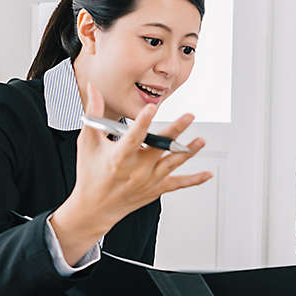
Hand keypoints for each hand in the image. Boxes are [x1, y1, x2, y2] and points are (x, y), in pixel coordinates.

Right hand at [50, 82, 211, 263]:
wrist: (95, 208)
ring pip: (172, 164)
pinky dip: (194, 180)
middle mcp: (136, 171)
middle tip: (188, 117)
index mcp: (118, 158)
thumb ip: (93, 114)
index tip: (151, 108)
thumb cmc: (90, 174)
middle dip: (175, 132)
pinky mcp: (156, 189)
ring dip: (188, 151)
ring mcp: (148, 181)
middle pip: (159, 148)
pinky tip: (207, 174)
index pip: (132, 138)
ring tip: (201, 141)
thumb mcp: (88, 143)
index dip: (142, 123)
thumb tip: (93, 87)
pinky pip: (178, 184)